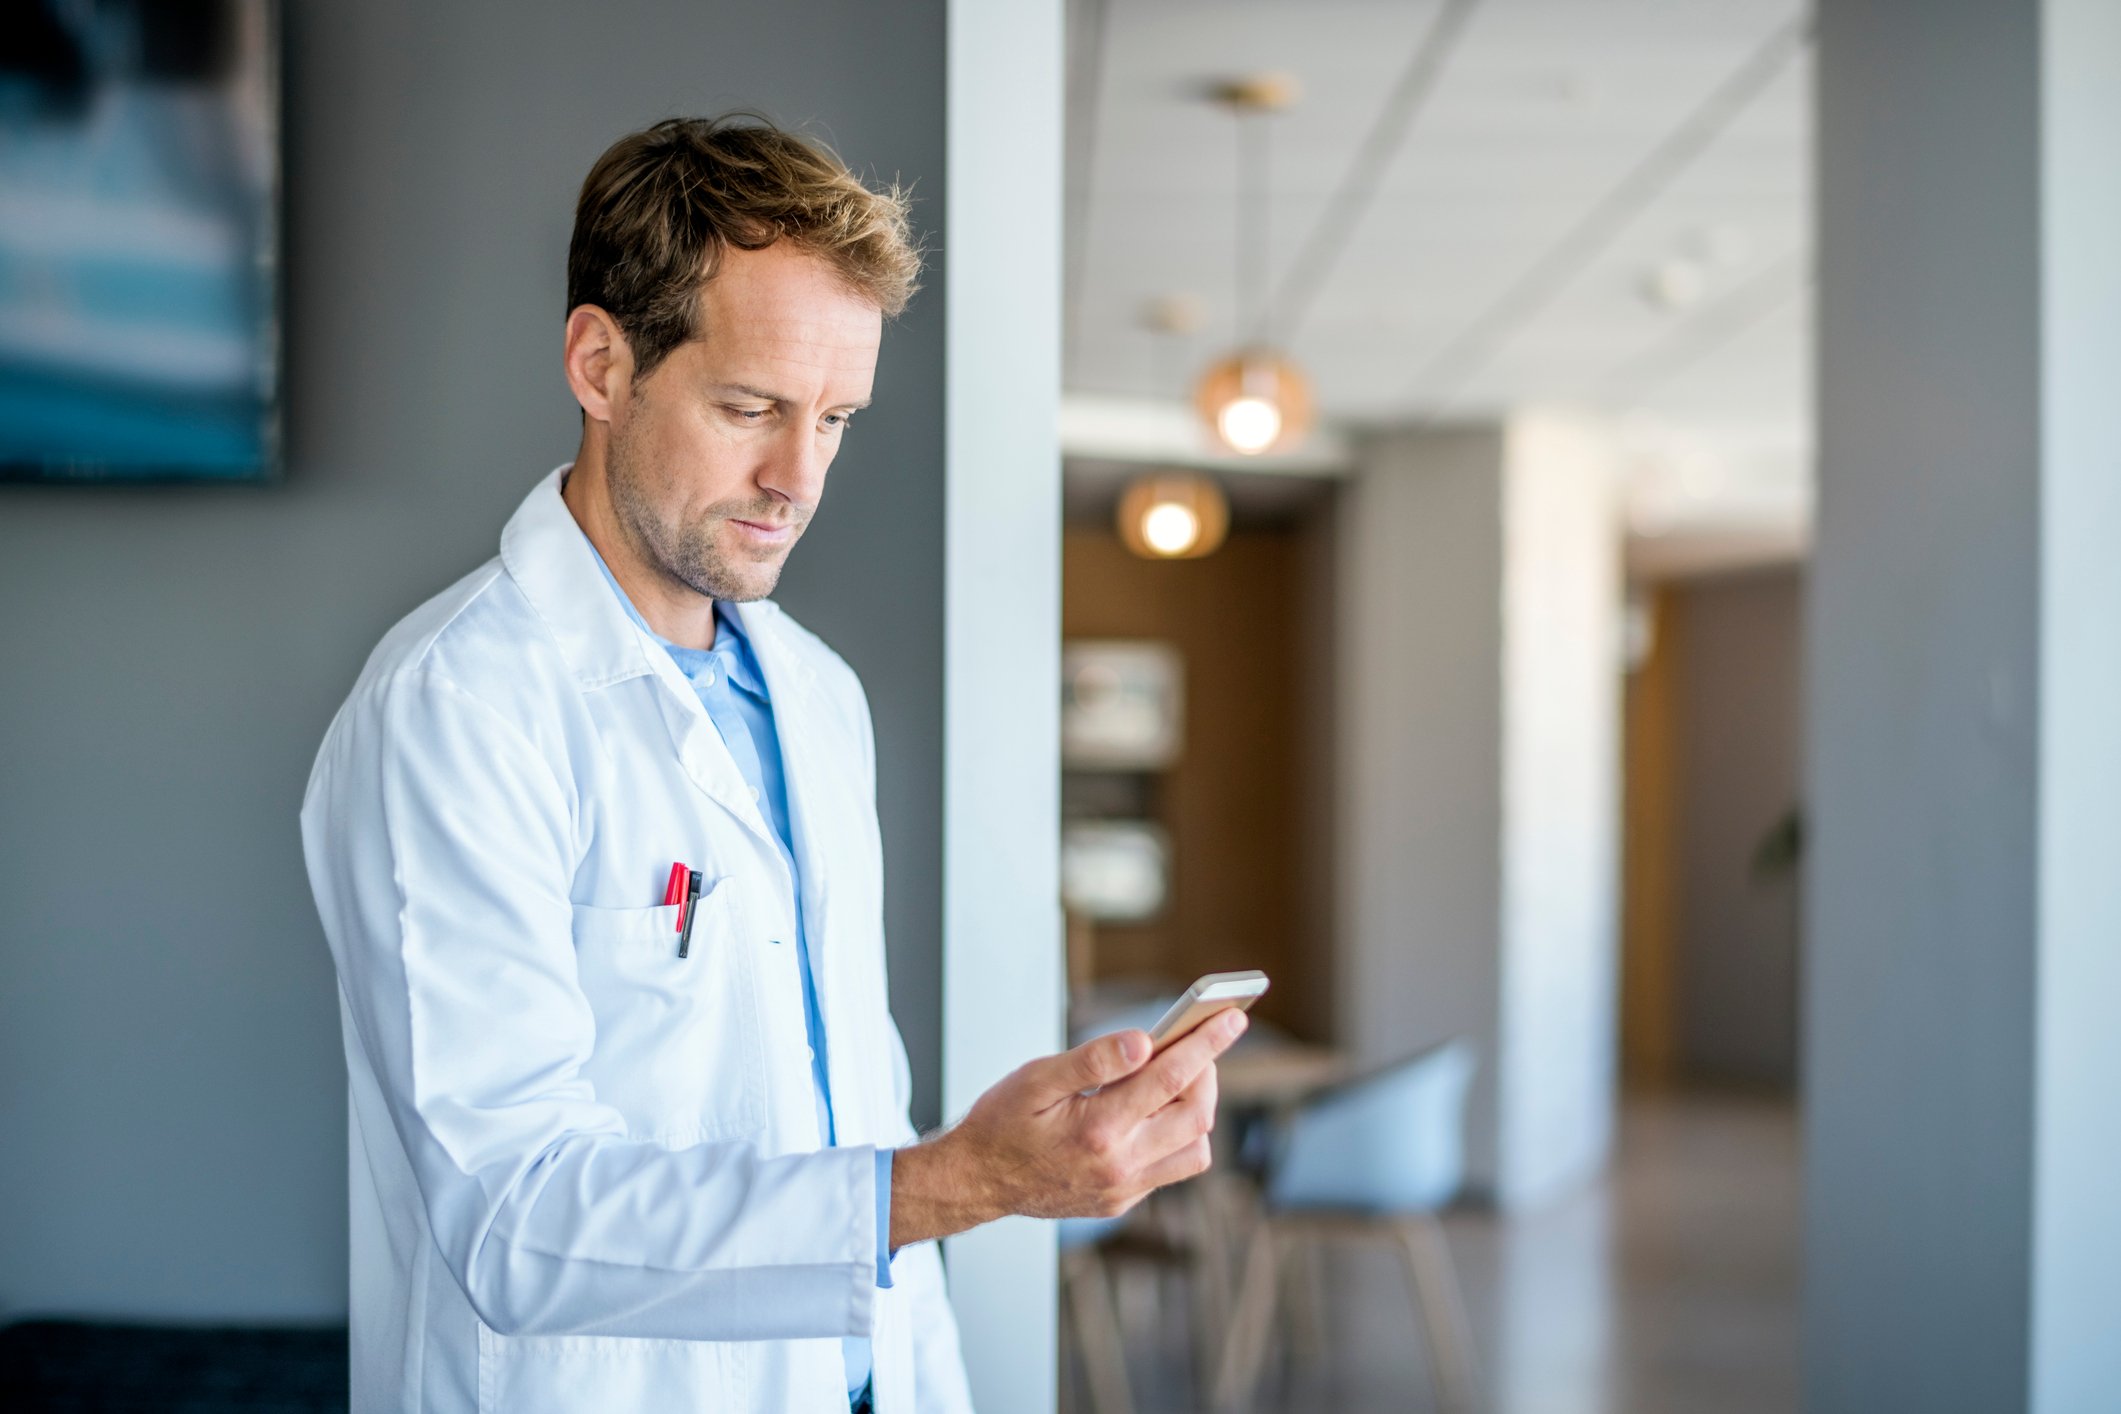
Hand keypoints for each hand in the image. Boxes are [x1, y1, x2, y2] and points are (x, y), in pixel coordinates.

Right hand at [889, 1010, 1247, 1246]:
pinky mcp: (1122, 1201)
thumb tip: (1143, 1042)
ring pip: (1195, 1150)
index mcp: (1098, 1129)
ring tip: (1176, 1079)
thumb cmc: (1001, 1123)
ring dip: (1197, 1110)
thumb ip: (1092, 1060)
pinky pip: (1170, 1169)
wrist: (976, 1182)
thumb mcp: (1036, 1079)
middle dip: (1207, 1074)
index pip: (1170, 1078)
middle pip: (1196, 1116)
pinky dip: (1176, 1136)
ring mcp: (1124, 1189)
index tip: (1232, 1018)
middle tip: (1196, 1045)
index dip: (1205, 1044)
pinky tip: (1152, 1112)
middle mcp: (1119, 1165)